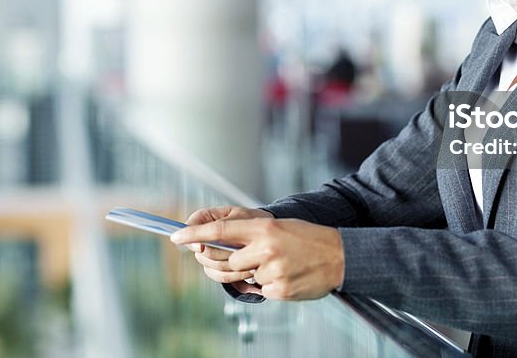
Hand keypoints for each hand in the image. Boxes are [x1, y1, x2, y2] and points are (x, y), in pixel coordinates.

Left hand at [171, 218, 344, 300]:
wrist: (339, 256)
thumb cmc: (307, 238)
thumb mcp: (278, 227)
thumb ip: (250, 234)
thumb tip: (217, 243)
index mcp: (264, 228)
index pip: (219, 231)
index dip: (194, 235)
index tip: (176, 237)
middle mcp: (265, 249)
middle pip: (224, 261)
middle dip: (216, 262)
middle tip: (217, 259)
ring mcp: (272, 271)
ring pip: (241, 277)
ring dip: (247, 273)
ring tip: (268, 264)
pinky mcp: (278, 290)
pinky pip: (259, 289)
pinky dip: (265, 284)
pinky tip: (283, 274)